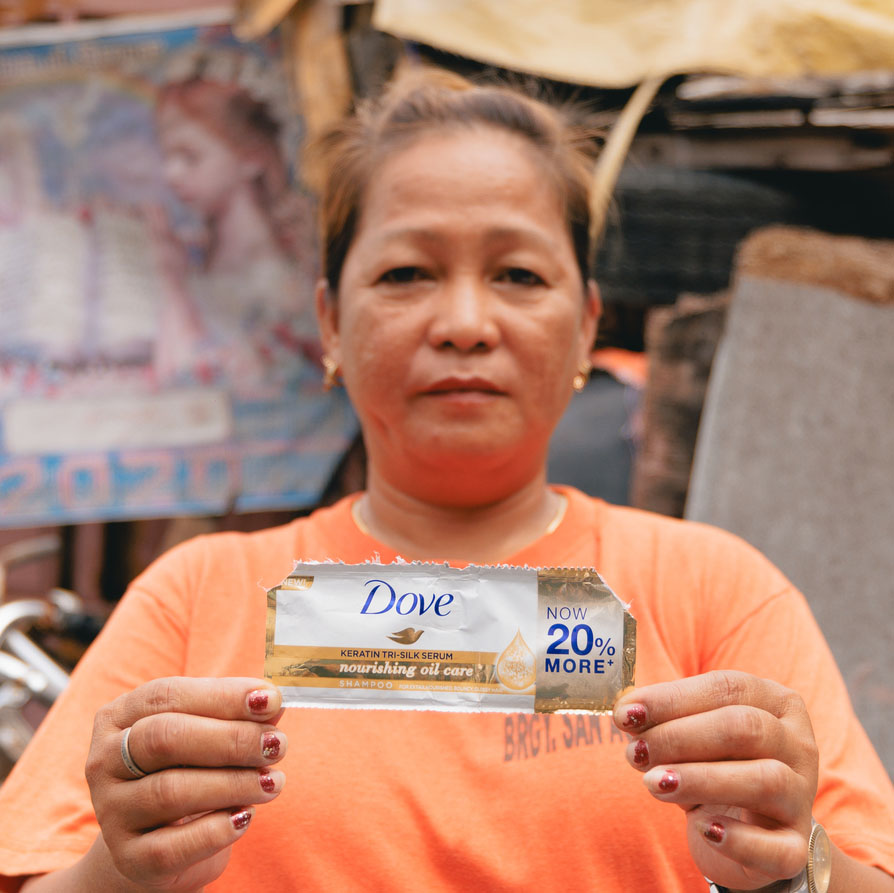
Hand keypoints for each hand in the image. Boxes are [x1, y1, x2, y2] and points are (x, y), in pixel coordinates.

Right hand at [84, 677, 286, 891]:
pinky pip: (172, 846)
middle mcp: (104, 760)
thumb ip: (241, 716)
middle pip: (165, 738)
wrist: (161, 843)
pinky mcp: (128, 859)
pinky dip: (217, 830)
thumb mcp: (210, 735)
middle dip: (230, 739)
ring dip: (233, 783)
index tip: (272, 700)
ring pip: (170, 790)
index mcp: (121, 716)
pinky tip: (246, 817)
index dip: (223, 696)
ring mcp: (111, 812)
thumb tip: (276, 701)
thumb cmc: (190, 770)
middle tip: (277, 744)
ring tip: (272, 782)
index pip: (167, 695)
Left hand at [613, 670, 817, 890]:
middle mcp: (798, 745)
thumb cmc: (716, 766)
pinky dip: (738, 839)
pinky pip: (777, 847)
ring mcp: (802, 798)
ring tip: (653, 783)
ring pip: (764, 780)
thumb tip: (626, 712)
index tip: (625, 713)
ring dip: (700, 779)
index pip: (726, 688)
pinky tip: (702, 828)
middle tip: (635, 751)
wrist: (751, 833)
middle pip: (745, 728)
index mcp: (775, 702)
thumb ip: (663, 720)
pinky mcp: (795, 849)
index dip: (671, 698)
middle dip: (681, 737)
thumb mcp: (692, 736)